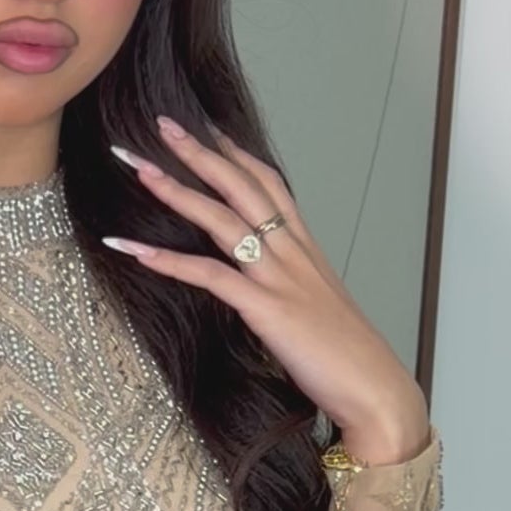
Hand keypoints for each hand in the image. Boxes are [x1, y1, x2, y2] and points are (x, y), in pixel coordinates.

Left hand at [104, 117, 430, 463]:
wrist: (374, 387)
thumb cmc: (347, 358)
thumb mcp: (317, 309)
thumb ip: (291, 288)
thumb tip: (268, 290)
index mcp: (304, 249)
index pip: (268, 183)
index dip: (236, 152)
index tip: (207, 128)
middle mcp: (292, 252)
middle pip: (241, 185)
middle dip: (199, 151)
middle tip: (162, 123)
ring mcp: (279, 278)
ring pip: (222, 218)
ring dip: (176, 190)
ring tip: (138, 168)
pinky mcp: (267, 309)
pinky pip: (210, 276)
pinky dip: (169, 261)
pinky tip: (136, 250)